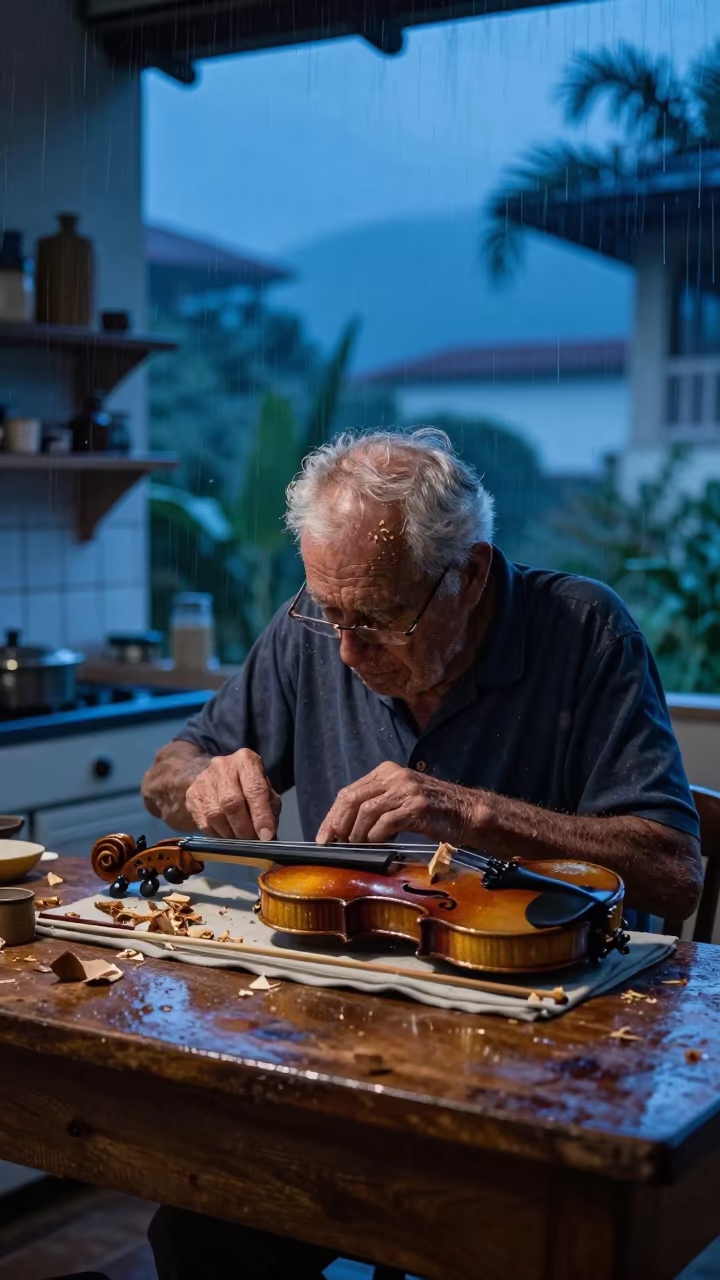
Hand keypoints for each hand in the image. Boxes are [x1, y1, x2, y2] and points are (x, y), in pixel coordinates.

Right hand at [185, 748, 280, 839]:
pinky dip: (217, 834)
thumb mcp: (265, 790)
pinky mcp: (192, 795)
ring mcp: (204, 780)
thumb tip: (268, 835)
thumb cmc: (247, 785)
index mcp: (246, 760)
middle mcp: (223, 766)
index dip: (261, 816)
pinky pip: (203, 822)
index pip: (255, 789)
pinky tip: (225, 834)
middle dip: (244, 827)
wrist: (215, 776)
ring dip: (230, 833)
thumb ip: (269, 809)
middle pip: (232, 802)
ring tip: (239, 839)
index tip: (266, 836)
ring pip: (215, 815)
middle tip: (252, 841)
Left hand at [316, 763, 482, 845]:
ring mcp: (406, 790)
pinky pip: (386, 822)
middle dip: (338, 825)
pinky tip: (378, 844)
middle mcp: (394, 776)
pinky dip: (377, 836)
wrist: (467, 811)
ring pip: (366, 811)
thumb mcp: (401, 797)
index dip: (332, 816)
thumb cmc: (433, 809)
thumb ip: (376, 804)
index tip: (324, 836)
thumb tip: (343, 828)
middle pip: (352, 799)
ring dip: (357, 834)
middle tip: (333, 844)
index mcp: (386, 771)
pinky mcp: (417, 806)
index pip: (349, 792)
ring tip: (357, 846)